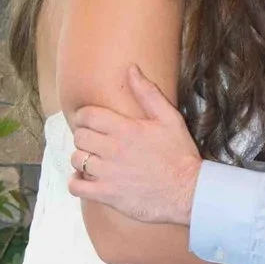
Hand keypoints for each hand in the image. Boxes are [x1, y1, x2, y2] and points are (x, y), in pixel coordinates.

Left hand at [70, 65, 201, 223]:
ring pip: (76, 160)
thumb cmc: (180, 155)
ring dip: (82, 159)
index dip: (84, 116)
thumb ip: (148, 93)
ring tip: (93, 160)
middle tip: (95, 142)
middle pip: (79, 137)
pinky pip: (76, 186)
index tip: (90, 122)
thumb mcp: (170, 118)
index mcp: (126, 129)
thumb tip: (131, 69)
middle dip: (85, 137)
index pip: (87, 115)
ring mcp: (108, 173)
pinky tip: (85, 178)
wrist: (188, 193)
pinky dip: (76, 182)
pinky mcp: (107, 194)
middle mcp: (113, 150)